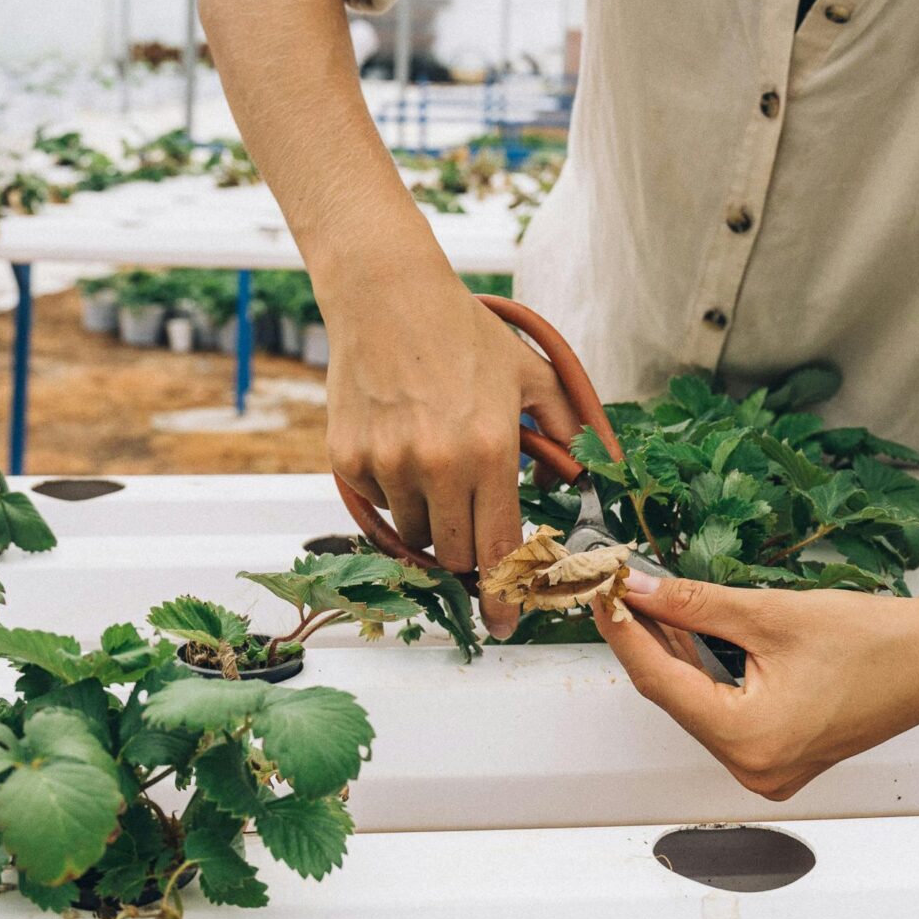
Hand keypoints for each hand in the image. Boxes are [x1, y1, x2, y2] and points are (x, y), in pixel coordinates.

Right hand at [322, 269, 580, 634]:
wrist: (387, 296)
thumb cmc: (462, 332)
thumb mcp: (529, 375)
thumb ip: (563, 430)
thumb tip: (570, 481)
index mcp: (489, 450)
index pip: (499, 548)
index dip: (503, 596)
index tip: (504, 623)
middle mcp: (437, 465)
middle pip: (455, 553)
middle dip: (469, 550)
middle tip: (472, 521)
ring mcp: (388, 463)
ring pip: (414, 532)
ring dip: (430, 518)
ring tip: (436, 467)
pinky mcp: (349, 459)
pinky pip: (378, 503)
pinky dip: (393, 491)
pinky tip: (402, 445)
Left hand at [595, 575, 918, 799]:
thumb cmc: (870, 640)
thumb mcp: (770, 615)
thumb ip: (695, 605)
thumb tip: (639, 591)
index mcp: (750, 739)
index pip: (661, 682)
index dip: (625, 633)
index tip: (601, 595)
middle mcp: (754, 768)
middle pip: (677, 697)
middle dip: (648, 641)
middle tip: (621, 591)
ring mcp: (767, 769)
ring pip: (698, 704)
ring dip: (676, 656)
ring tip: (650, 603)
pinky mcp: (780, 758)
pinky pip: (724, 713)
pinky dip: (708, 675)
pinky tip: (690, 634)